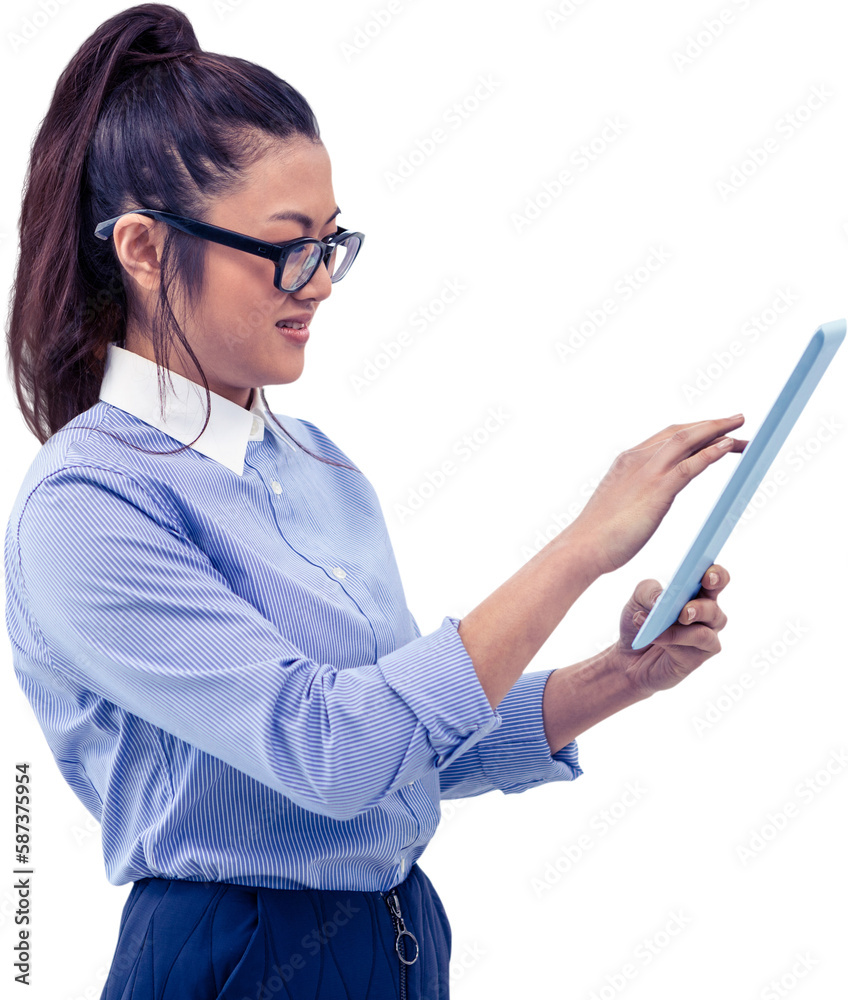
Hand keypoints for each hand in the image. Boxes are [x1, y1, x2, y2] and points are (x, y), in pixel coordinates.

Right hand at [573, 416, 747, 575]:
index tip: (715, 431)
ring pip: (687, 440)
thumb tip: (650, 496)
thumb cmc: (600, 533)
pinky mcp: (657, 490)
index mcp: (628, 460)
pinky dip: (711, 453)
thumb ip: (637, 490)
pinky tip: (729, 447)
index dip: (695, 430)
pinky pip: (690, 465)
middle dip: (711, 425)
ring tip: (740, 426)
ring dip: (717, 430)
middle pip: (682, 432)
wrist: (584, 547)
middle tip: (738, 422)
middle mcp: (638, 459)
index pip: (668, 436)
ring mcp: (647, 472)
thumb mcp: (620, 501)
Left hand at [612, 564, 730, 696]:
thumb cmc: (640, 621)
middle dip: (703, 604)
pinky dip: (673, 637)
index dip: (716, 575)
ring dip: (690, 618)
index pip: (715, 580)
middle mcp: (706, 615)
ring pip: (708, 626)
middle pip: (715, 606)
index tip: (707, 573)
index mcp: (696, 593)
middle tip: (685, 606)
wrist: (627, 657)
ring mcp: (705, 637)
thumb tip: (662, 599)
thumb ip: (650, 591)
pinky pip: (694, 644)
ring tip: (673, 617)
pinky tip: (655, 635)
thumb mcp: (638, 599)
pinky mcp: (698, 657)